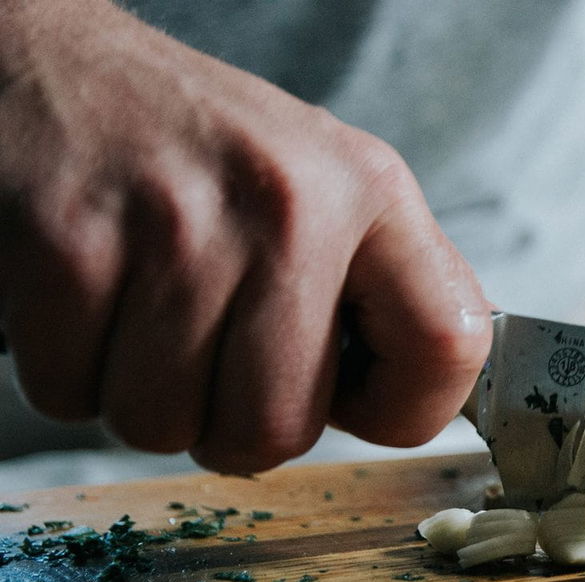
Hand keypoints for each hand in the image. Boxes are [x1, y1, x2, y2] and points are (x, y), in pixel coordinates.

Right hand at [0, 0, 490, 472]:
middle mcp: (288, 203)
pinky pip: (68, 393)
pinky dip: (67, 371)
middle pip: (278, 430)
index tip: (356, 401)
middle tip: (210, 356)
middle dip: (232, 424)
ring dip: (140, 396)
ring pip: (164, 425)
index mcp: (370, 191)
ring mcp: (177, 222)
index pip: (450, 348)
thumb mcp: (320, 188)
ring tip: (140, 313)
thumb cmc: (194, 150)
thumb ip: (377, 291)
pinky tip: (84, 300)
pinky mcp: (67, 240)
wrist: (47, 60)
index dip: (404, 411)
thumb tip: (406, 403)